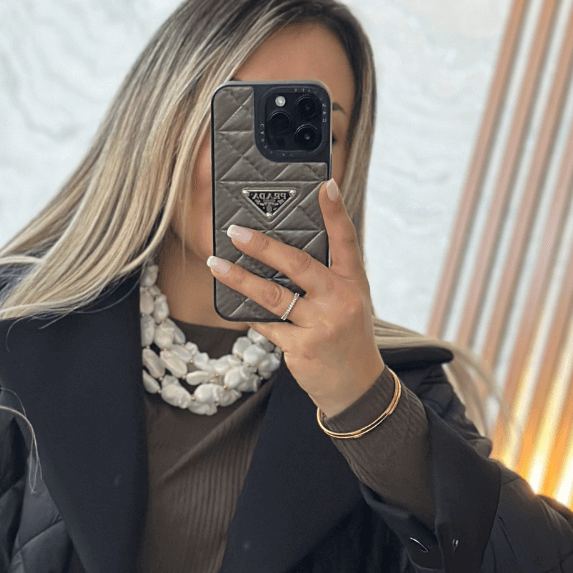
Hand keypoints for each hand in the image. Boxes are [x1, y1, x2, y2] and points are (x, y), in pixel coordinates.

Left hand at [206, 179, 383, 417]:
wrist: (356, 387)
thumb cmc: (348, 339)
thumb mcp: (351, 302)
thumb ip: (327, 277)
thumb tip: (284, 254)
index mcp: (353, 283)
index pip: (346, 240)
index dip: (335, 211)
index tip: (324, 184)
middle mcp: (339, 300)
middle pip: (298, 265)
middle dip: (263, 246)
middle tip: (236, 232)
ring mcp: (321, 325)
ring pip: (273, 296)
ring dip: (240, 279)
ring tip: (216, 264)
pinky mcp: (302, 348)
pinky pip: (266, 325)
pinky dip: (249, 314)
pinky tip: (233, 303)